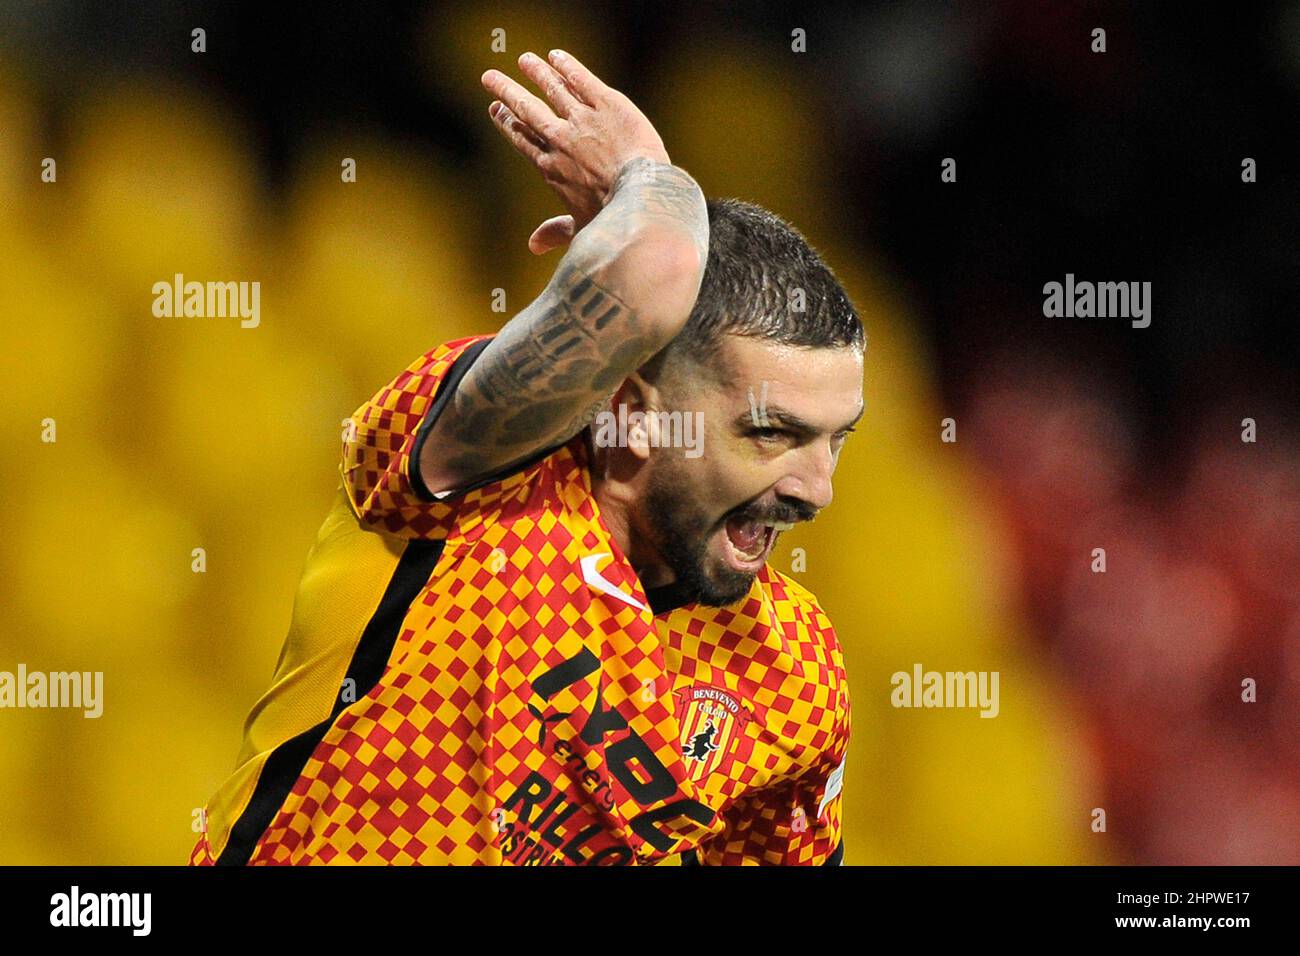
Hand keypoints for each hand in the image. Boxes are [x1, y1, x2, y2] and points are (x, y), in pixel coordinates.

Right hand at [481, 49, 671, 253]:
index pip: (523, 139)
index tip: (496, 109)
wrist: (643, 196)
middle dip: (507, 92)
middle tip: (489, 78)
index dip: (507, 123)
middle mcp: (561, 140)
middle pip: (527, 110)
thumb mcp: (581, 228)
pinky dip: (567, 66)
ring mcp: (583, 119)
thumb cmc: (614, 220)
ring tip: (525, 60)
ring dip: (537, 73)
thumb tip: (533, 246)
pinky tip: (557, 56)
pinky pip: (582, 80)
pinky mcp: (608, 104)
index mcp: (551, 168)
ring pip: (553, 89)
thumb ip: (556, 232)